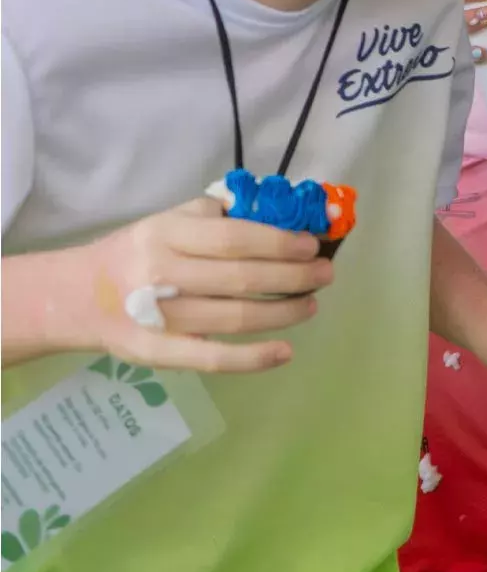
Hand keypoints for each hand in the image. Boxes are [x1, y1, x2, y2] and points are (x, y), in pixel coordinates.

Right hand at [81, 197, 332, 371]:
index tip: (311, 246)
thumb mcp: (169, 221)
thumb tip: (281, 212)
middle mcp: (160, 274)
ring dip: (283, 312)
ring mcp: (159, 318)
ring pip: (234, 318)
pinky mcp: (158, 353)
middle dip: (292, 277)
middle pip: (240, 278)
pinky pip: (212, 358)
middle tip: (324, 274)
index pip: (232, 238)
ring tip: (310, 303)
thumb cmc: (138, 253)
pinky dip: (253, 358)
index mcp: (165, 234)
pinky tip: (284, 352)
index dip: (278, 243)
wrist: (77, 296)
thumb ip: (218, 216)